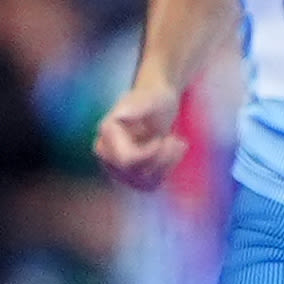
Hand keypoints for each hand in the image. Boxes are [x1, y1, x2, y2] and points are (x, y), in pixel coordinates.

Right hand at [94, 76, 187, 190]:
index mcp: (107, 133)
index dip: (149, 154)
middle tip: (174, 139)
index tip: (161, 138)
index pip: (126, 160)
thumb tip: (120, 114)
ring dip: (166, 164)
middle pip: (134, 173)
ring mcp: (116, 166)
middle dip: (159, 159)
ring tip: (177, 143)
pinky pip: (150, 185)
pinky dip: (166, 170)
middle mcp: (106, 153)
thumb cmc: (155, 98)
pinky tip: (174, 153)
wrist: (159, 105)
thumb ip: (137, 106)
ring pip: (143, 182)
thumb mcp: (151, 99)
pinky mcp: (131, 176)